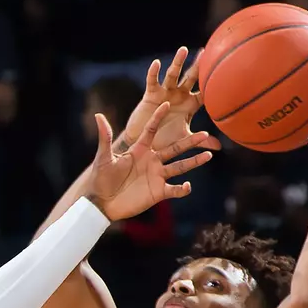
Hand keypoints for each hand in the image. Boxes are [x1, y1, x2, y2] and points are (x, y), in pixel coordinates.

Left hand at [84, 103, 215, 222]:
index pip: (152, 129)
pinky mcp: (158, 192)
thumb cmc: (101, 179)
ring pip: (180, 167)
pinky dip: (183, 189)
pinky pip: (175, 190)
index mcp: (140, 149)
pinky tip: (188, 186)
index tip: (167, 104)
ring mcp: (157, 176)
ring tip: (208, 155)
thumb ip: (105, 137)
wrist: (101, 203)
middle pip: (175, 148)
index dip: (158, 117)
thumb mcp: (104, 157)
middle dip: (190, 141)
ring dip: (194, 161)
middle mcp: (152, 160)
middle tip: (205, 133)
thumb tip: (98, 116)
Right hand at [132, 47, 215, 154]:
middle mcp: (178, 95)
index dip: (212, 82)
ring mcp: (165, 93)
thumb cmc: (164, 139)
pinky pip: (152, 82)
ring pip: (173, 75)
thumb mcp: (184, 138)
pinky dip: (154, 72)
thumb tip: (219, 147)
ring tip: (184, 50)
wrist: (144, 142)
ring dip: (178, 63)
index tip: (225, 70)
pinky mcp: (150, 95)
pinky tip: (157, 63)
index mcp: (189, 104)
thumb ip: (201, 141)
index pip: (204, 91)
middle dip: (197, 65)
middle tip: (206, 51)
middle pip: (190, 78)